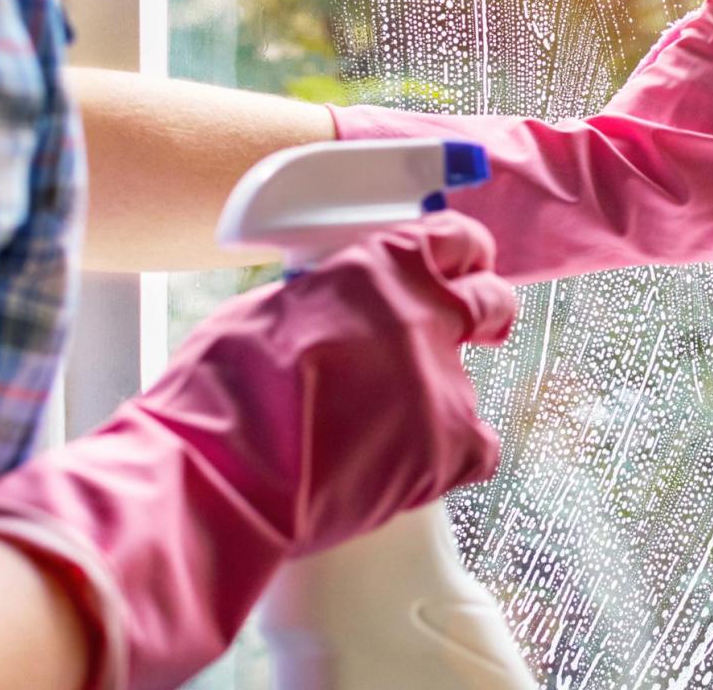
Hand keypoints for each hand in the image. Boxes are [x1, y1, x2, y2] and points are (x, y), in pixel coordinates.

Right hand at [0, 212, 516, 689]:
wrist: (221, 472)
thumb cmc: (224, 389)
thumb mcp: (274, 307)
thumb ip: (331, 300)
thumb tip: (345, 311)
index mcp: (381, 266)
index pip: (457, 239)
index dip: (465, 256)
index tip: (467, 268)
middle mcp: (424, 314)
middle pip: (491, 302)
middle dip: (483, 316)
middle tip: (471, 333)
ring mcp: (443, 382)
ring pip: (473, 385)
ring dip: (439, 400)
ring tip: (381, 431)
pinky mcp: (451, 448)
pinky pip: (477, 450)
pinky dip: (449, 459)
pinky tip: (403, 467)